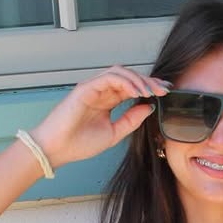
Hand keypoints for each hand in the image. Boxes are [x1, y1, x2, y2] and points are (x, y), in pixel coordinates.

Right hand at [30, 66, 169, 167]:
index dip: (149, 87)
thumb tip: (148, 107)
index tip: (165, 93)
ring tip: (150, 92)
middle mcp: (101, 91)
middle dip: (148, 81)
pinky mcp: (85, 88)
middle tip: (163, 89)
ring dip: (138, 80)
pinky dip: (125, 82)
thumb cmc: (78, 144)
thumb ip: (131, 120)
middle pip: (128, 77)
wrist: (56, 150)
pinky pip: (109, 77)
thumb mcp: (114, 134)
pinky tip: (136, 92)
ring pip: (120, 72)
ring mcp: (92, 87)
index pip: (131, 88)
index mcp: (107, 101)